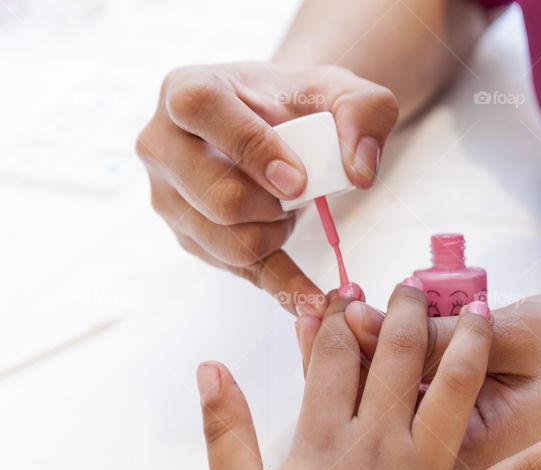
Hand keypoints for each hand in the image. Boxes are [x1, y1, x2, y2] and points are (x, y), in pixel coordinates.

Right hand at [137, 62, 397, 314]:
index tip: (298, 180)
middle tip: (303, 194)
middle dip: (273, 207)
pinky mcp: (190, 236)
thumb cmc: (304, 105)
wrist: (285, 126)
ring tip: (291, 207)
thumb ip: (366, 113)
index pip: (200, 109)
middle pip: (215, 196)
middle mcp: (163, 144)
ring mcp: (169, 196)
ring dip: (276, 235)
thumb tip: (360, 172)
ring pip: (224, 242)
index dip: (251, 147)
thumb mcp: (344, 92)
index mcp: (187, 89)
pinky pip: (238, 271)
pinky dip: (282, 284)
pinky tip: (312, 298)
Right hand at [196, 287, 540, 469]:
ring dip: (470, 346)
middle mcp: (380, 445)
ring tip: (483, 310)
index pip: (330, 362)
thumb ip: (225, 433)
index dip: (336, 321)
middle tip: (414, 284)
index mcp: (323, 442)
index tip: (345, 292)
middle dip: (402, 315)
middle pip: (393, 361)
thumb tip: (211, 367)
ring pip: (454, 392)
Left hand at [344, 293, 540, 469]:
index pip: (387, 389)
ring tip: (336, 314)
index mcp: (471, 445)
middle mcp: (459, 462)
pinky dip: (394, 371)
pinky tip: (377, 340)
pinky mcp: (474, 441)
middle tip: (323, 302)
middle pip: (376, 405)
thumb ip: (444, 339)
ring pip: (390, 409)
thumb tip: (372, 322)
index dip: (352, 340)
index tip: (333, 301)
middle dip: (344, 350)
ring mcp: (465, 457)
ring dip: (363, 360)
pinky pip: (418, 406)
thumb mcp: (520, 336)